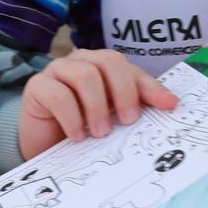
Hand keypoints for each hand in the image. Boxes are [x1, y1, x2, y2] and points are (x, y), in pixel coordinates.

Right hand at [18, 49, 178, 158]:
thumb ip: (133, 109)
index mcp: (103, 67)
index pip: (131, 70)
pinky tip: (78, 136)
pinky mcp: (37, 86)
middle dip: (124, 91)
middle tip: (128, 121)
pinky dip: (72, 117)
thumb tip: (170, 105)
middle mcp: (82, 62)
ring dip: (97, 106)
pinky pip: (58, 94)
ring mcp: (57, 70)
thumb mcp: (111, 120)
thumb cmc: (81, 130)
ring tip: (101, 133)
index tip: (168, 106)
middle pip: (109, 61)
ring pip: (85, 75)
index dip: (151, 87)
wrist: (42, 146)